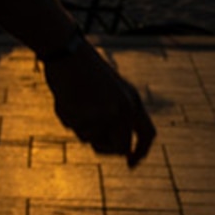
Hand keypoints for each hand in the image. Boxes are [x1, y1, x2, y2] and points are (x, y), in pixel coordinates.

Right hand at [42, 45, 155, 166]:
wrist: (66, 51)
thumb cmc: (86, 68)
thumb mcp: (112, 89)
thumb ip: (120, 116)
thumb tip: (122, 151)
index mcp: (133, 100)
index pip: (148, 134)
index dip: (141, 152)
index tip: (131, 163)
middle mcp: (123, 110)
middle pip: (120, 148)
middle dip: (106, 147)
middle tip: (94, 139)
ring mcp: (104, 115)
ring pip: (93, 140)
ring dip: (83, 127)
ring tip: (77, 101)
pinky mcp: (84, 117)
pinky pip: (75, 129)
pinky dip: (69, 118)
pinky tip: (67, 98)